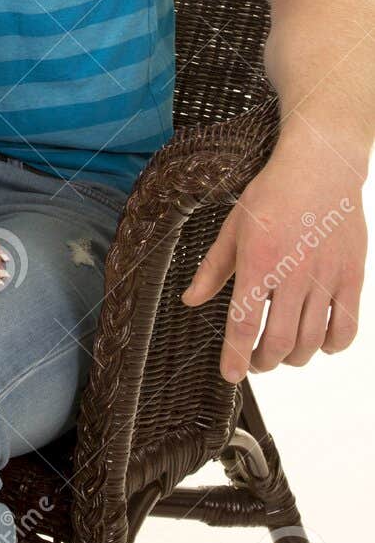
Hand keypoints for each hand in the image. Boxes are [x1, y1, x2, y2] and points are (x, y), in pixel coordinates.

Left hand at [180, 146, 365, 381]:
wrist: (320, 167)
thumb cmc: (273, 194)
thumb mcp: (233, 226)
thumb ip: (212, 268)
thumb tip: (191, 300)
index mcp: (258, 261)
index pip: (244, 325)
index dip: (235, 358)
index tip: (231, 375)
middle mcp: (293, 274)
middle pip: (279, 342)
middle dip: (263, 362)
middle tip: (255, 361)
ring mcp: (326, 277)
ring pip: (310, 341)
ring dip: (293, 358)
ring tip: (282, 353)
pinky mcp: (351, 276)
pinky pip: (346, 327)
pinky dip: (331, 345)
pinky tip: (319, 343)